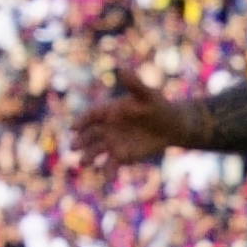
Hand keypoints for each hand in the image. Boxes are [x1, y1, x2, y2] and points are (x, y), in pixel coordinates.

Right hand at [70, 80, 186, 166]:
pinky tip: (106, 177)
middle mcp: (105, 128)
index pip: (90, 116)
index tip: (74, 128)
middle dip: (80, 141)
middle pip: (88, 135)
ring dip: (88, 157)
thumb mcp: (148, 95)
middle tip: (75, 147)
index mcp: (107, 111)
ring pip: (94, 151)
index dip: (81, 122)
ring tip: (84, 163)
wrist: (172, 126)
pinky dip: (107, 171)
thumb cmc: (159, 106)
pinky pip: (110, 164)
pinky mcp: (120, 156)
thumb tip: (123, 70)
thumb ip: (135, 85)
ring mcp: (111, 143)